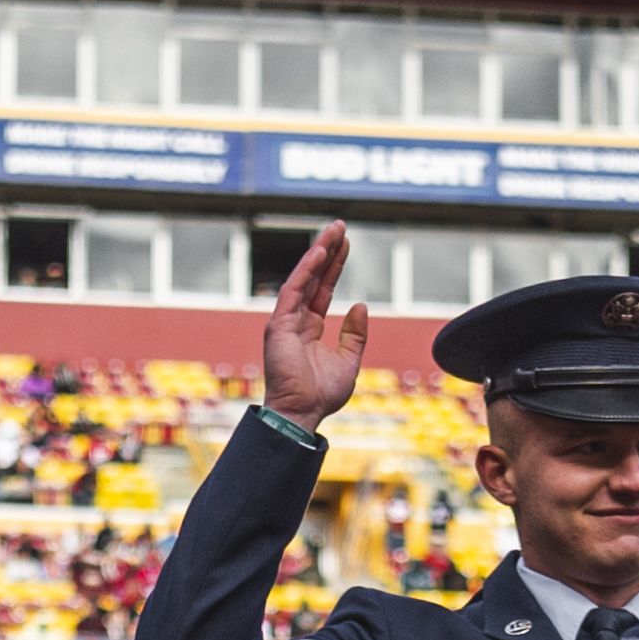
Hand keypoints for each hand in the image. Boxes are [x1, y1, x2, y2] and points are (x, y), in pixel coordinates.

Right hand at [260, 222, 367, 426]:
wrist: (302, 413)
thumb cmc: (321, 394)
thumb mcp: (348, 361)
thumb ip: (355, 335)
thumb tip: (360, 305)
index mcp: (309, 329)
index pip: (322, 289)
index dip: (334, 267)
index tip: (345, 244)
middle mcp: (295, 321)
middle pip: (312, 278)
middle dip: (326, 251)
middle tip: (340, 226)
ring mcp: (284, 321)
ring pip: (303, 279)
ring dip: (318, 253)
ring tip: (334, 231)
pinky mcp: (278, 325)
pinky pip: (293, 291)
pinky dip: (306, 271)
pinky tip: (320, 253)